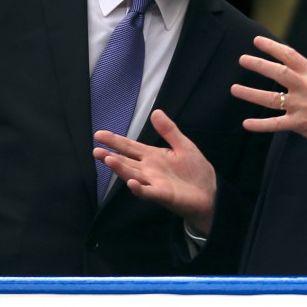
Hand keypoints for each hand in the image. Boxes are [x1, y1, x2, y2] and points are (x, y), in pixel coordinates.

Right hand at [93, 110, 216, 234]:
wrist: (210, 193)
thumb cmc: (195, 171)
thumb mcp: (183, 145)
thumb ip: (168, 130)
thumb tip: (155, 112)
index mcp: (153, 156)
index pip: (130, 147)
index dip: (115, 141)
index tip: (99, 135)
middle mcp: (149, 170)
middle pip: (126, 161)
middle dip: (111, 156)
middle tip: (96, 150)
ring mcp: (154, 183)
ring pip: (133, 174)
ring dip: (120, 169)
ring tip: (108, 160)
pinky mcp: (164, 195)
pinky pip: (149, 192)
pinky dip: (139, 189)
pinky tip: (131, 183)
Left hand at [230, 30, 306, 146]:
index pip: (289, 55)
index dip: (272, 47)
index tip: (256, 40)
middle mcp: (305, 87)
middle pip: (278, 73)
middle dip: (259, 65)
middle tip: (242, 59)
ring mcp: (301, 106)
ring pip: (272, 99)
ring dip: (251, 93)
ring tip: (234, 88)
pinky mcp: (299, 124)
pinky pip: (276, 124)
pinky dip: (261, 125)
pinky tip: (246, 123)